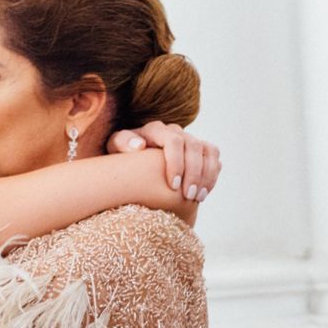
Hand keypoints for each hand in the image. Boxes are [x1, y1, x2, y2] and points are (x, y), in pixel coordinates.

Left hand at [107, 122, 222, 200]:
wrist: (132, 158)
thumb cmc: (122, 155)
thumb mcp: (114, 147)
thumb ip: (122, 143)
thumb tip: (139, 146)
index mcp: (156, 129)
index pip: (174, 140)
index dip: (177, 162)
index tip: (173, 186)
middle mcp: (176, 131)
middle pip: (194, 146)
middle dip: (194, 173)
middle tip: (188, 196)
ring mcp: (189, 140)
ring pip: (208, 151)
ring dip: (206, 175)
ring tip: (198, 198)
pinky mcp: (199, 150)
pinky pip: (214, 157)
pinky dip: (212, 175)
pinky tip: (204, 193)